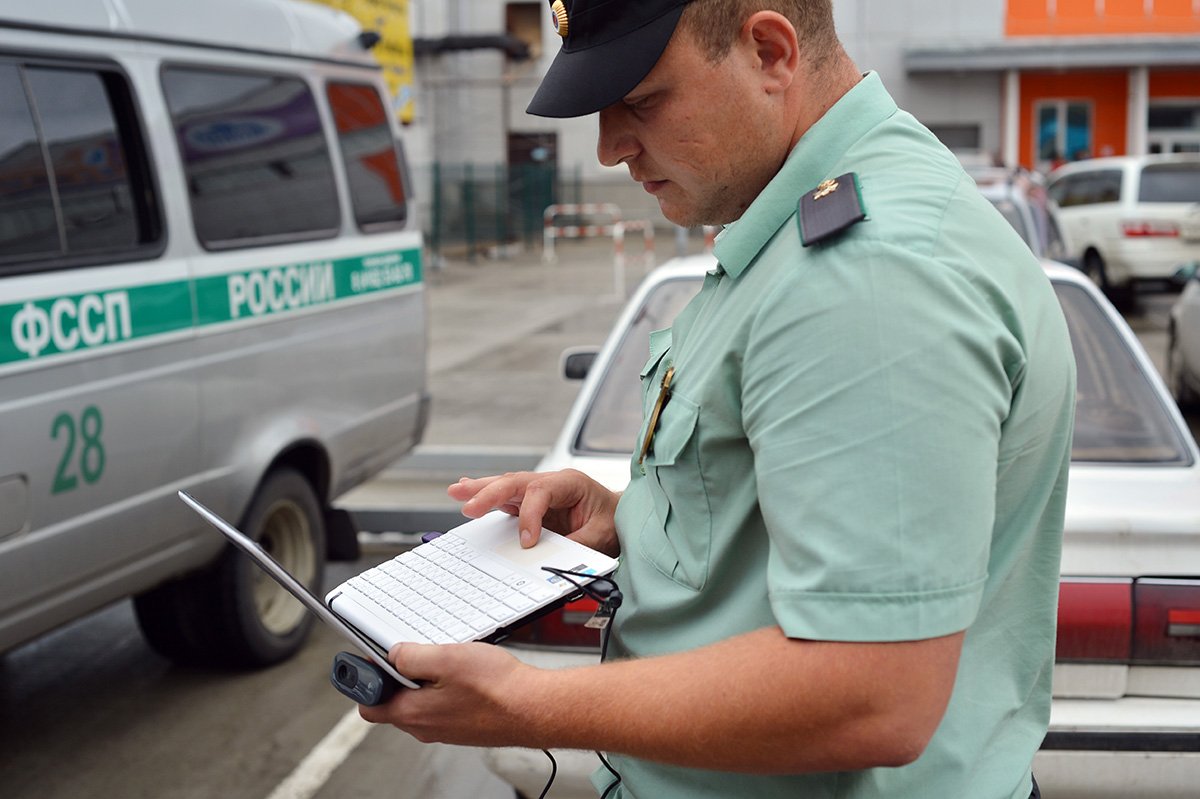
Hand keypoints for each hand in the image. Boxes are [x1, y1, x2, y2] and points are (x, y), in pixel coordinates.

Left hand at [358, 643, 541, 746]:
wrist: (534, 708)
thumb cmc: (496, 688)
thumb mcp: (446, 659)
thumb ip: (411, 656)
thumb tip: (393, 655)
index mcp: (412, 713)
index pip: (368, 704)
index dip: (364, 678)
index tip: (368, 659)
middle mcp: (425, 727)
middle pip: (393, 701)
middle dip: (396, 676)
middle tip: (413, 653)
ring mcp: (444, 729)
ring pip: (419, 702)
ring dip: (423, 681)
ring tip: (445, 660)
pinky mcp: (462, 726)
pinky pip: (441, 705)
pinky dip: (443, 688)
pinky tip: (462, 674)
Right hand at [447, 469, 620, 555]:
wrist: (620, 515)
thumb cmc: (613, 520)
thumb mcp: (602, 535)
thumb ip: (577, 544)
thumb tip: (551, 557)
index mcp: (571, 483)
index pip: (541, 492)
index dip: (529, 516)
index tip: (526, 542)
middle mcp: (552, 482)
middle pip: (516, 482)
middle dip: (489, 493)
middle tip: (468, 505)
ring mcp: (541, 490)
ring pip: (507, 486)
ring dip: (480, 489)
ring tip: (457, 491)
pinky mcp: (533, 501)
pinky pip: (507, 497)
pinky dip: (487, 496)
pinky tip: (467, 492)